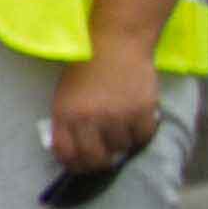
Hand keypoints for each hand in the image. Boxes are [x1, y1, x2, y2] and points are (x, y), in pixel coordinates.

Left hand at [50, 41, 163, 172]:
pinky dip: (141, 134)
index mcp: (65, 114)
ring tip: (120, 130)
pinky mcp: (142, 111)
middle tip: (105, 159)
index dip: (73, 165)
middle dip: (99, 163)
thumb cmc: (86, 68)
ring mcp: (117, 116)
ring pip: (122, 149)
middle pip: (96, 159)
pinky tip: (136, 124)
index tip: (80, 165)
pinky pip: (143, 137)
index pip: (66, 154)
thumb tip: (73, 151)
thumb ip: (66, 122)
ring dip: (121, 144)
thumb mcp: (65, 95)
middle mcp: (89, 119)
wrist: (115, 43)